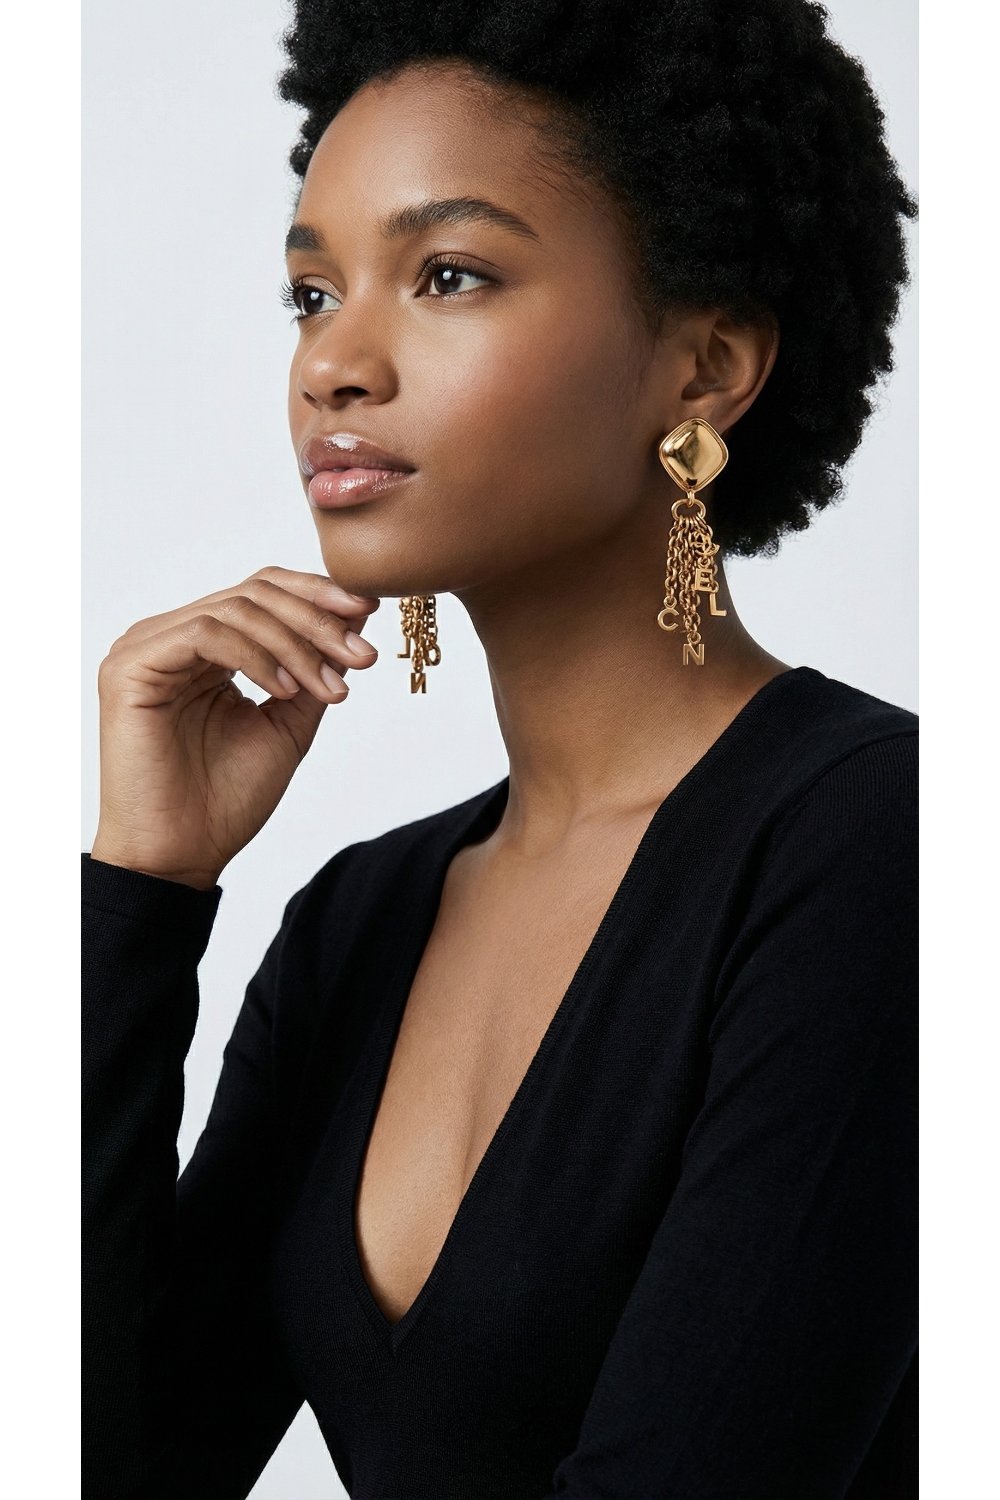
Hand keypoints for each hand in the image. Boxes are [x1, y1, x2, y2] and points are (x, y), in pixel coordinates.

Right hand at [91, 567, 378, 888]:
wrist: (183, 855)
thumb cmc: (226, 800)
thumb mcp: (287, 724)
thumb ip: (314, 671)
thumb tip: (353, 624)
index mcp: (204, 646)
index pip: (263, 592)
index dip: (318, 595)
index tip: (371, 614)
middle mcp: (172, 636)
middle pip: (255, 592)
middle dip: (319, 619)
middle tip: (363, 654)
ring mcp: (147, 647)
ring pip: (236, 609)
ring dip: (297, 644)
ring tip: (331, 689)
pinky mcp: (131, 666)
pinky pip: (205, 634)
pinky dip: (257, 657)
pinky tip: (285, 691)